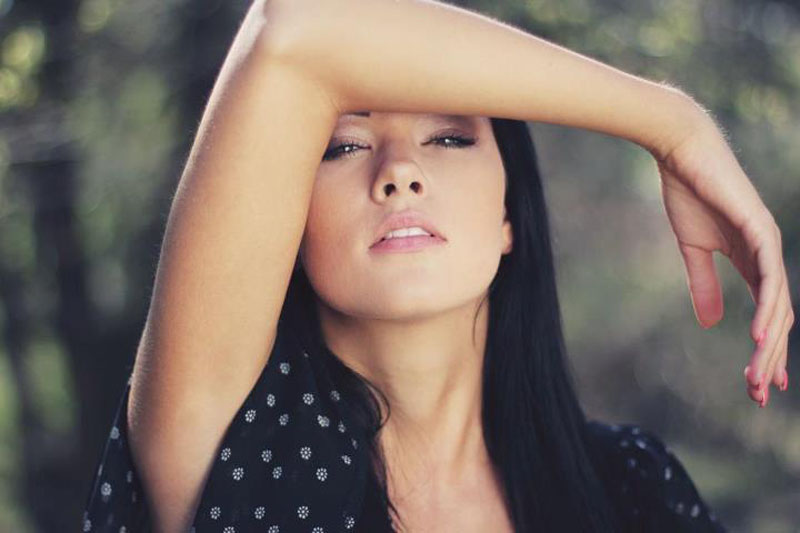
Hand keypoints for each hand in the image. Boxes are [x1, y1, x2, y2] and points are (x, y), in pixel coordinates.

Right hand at [652, 115, 793, 406]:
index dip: (766, 349)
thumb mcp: (693, 250)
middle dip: (769, 357)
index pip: (767, 313)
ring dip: (768, 344)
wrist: (683, 153)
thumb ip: (703, 284)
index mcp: (752, 260)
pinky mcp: (760, 229)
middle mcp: (767, 255)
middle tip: (760, 394)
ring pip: (778, 304)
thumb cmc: (688, 193)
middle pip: (777, 317)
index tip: (763, 382)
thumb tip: (710, 322)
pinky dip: (767, 308)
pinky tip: (758, 335)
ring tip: (758, 377)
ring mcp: (767, 242)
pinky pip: (768, 276)